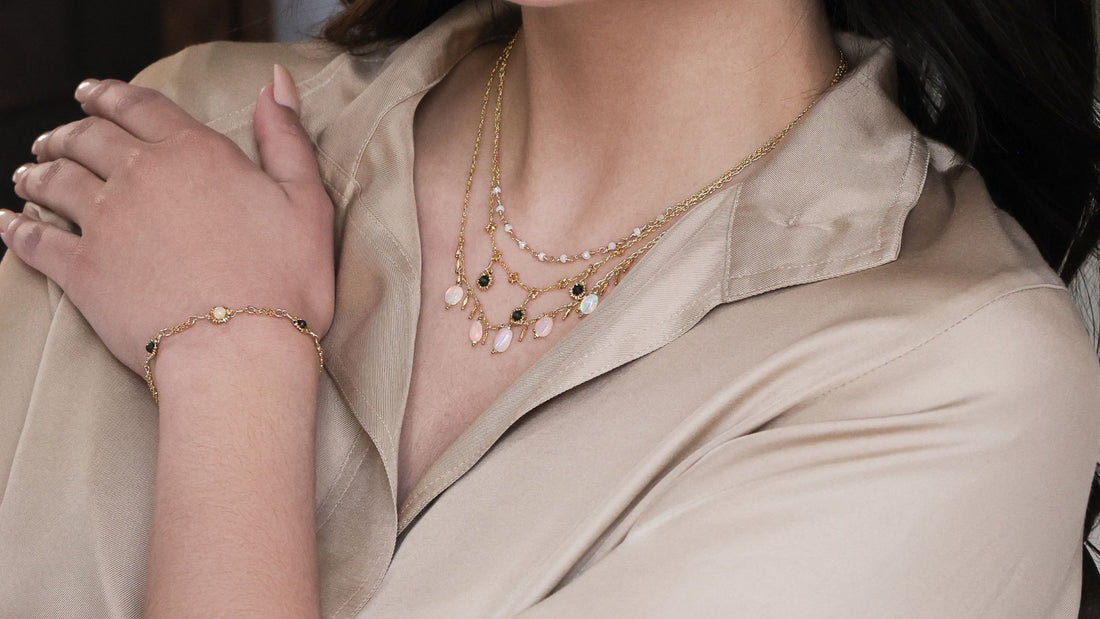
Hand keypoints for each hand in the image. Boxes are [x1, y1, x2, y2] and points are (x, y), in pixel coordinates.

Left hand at [0, 65, 334, 375]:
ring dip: (39, 169)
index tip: (94, 93)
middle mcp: (141, 176)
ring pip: (55, 180)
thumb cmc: (286, 280)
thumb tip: (273, 80)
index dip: (113, 94)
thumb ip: (286, 137)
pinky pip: (34, 241)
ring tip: (30, 172)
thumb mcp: (306, 200)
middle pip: (89, 137)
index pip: (141, 106)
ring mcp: (105, 222)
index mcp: (195, 153)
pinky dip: (16, 229)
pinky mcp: (81, 270)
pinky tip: (8, 223)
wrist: (240, 351)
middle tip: (59, 135)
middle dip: (70, 130)